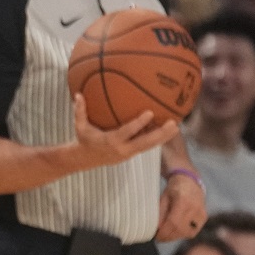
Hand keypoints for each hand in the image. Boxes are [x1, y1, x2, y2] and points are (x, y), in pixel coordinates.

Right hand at [66, 94, 180, 170]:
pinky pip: (146, 146)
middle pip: (145, 142)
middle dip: (160, 134)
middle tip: (174, 124)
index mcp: (111, 141)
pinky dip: (156, 139)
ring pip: (149, 146)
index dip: (139, 123)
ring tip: (176, 127)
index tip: (150, 113)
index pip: (127, 132)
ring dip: (163, 138)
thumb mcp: (79, 126)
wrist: (84, 160)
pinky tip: (166, 131)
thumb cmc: (83, 139)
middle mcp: (122, 149)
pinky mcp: (131, 154)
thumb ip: (80, 111)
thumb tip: (78, 94)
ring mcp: (128, 153)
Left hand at [155, 169, 206, 240]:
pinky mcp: (204, 217)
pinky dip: (183, 234)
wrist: (189, 181)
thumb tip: (156, 229)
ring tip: (166, 234)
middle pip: (181, 229)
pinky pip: (193, 231)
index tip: (156, 237)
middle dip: (168, 236)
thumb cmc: (174, 189)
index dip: (164, 232)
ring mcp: (201, 213)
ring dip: (175, 236)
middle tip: (159, 238)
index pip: (174, 223)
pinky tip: (176, 231)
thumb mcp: (163, 198)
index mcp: (183, 201)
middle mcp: (195, 207)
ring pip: (187, 232)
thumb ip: (160, 213)